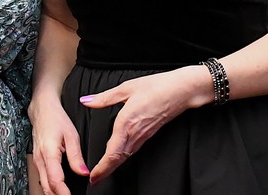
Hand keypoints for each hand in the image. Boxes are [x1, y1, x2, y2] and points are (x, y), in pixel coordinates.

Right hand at [29, 94, 87, 194]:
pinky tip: (60, 190)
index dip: (64, 193)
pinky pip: (43, 179)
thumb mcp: (71, 135)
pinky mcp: (37, 161)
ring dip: (54, 193)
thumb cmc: (56, 119)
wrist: (42, 109)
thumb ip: (77, 156)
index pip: (55, 181)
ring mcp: (36, 161)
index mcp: (49, 153)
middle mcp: (40, 160)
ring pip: (44, 185)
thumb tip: (84, 173)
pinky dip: (51, 187)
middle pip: (47, 187)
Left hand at [79, 66, 210, 184]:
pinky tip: (118, 155)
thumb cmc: (156, 87)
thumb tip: (86, 101)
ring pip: (126, 156)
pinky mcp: (149, 133)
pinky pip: (133, 149)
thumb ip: (104, 98)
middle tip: (95, 180)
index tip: (93, 176)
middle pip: (118, 160)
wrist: (181, 91)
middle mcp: (135, 133)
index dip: (102, 167)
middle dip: (105, 171)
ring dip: (113, 166)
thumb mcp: (126, 88)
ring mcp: (143, 135)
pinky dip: (122, 156)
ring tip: (102, 171)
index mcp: (126, 123)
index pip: (112, 153)